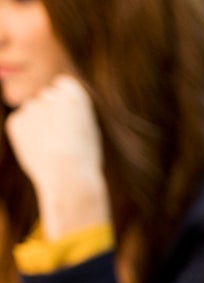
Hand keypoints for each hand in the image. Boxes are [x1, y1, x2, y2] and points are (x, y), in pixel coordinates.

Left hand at [5, 75, 109, 238]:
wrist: (68, 177)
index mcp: (74, 94)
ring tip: (53, 148)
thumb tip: (48, 109)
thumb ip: (69, 113)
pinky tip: (40, 151)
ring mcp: (30, 108)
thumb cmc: (84, 159)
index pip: (63, 85)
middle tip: (63, 138)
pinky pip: (20, 124)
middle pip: (46, 97)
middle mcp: (50, 95)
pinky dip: (27, 136)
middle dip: (51, 112)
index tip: (71, 118)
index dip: (65, 102)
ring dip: (39, 125)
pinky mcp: (15, 122)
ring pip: (32, 111)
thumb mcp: (87, 130)